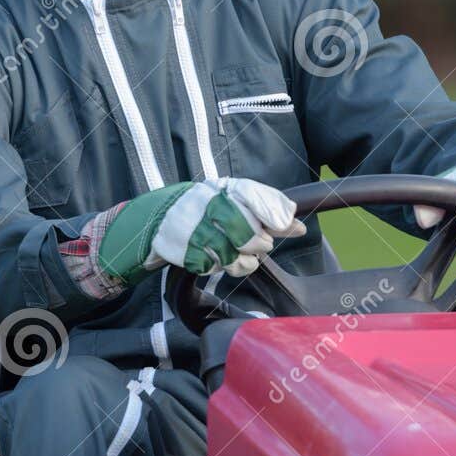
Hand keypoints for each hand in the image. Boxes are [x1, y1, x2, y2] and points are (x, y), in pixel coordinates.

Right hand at [98, 178, 305, 283]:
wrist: (157, 218)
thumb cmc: (206, 210)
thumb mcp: (233, 201)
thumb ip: (266, 211)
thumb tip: (298, 226)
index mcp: (223, 188)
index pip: (254, 195)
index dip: (274, 213)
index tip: (287, 226)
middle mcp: (206, 203)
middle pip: (247, 232)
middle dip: (259, 244)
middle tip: (259, 246)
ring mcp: (192, 227)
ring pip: (231, 254)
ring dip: (242, 262)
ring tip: (241, 258)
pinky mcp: (181, 249)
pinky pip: (211, 266)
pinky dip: (220, 267)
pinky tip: (218, 260)